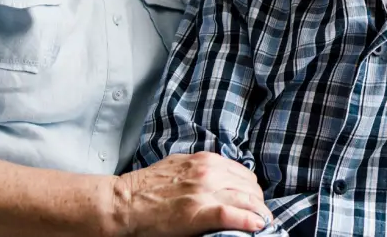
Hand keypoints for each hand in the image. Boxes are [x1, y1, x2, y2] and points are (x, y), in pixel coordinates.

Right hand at [107, 152, 271, 236]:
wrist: (124, 202)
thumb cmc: (147, 186)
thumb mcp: (178, 165)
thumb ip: (200, 168)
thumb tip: (219, 175)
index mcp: (205, 160)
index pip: (243, 174)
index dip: (252, 190)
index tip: (253, 201)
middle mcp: (208, 172)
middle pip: (249, 187)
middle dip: (257, 202)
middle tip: (259, 215)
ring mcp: (203, 192)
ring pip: (246, 200)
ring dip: (258, 213)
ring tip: (261, 223)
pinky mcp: (197, 212)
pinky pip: (233, 215)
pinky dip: (249, 221)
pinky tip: (257, 227)